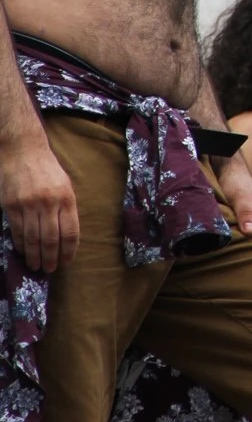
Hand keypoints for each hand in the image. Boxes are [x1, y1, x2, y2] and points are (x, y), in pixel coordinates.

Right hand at [0, 130, 78, 272]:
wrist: (23, 151)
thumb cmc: (47, 169)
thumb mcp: (65, 185)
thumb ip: (67, 208)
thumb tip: (67, 237)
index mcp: (66, 198)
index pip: (70, 232)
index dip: (69, 251)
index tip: (67, 262)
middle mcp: (48, 203)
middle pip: (51, 239)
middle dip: (51, 258)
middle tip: (50, 269)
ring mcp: (28, 205)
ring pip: (33, 239)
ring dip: (35, 256)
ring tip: (37, 266)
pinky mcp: (11, 206)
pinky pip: (17, 231)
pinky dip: (21, 245)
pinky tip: (24, 252)